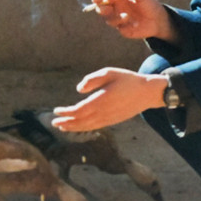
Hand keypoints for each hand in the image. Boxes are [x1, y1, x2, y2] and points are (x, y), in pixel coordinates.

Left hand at [52, 67, 167, 131]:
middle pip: (80, 121)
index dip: (66, 112)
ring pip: (87, 126)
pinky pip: (95, 127)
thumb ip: (92, 79)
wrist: (147, 93)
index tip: (56, 111)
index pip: (79, 110)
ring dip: (73, 127)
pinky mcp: (113, 121)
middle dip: (66, 122)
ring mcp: (109, 119)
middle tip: (53, 122)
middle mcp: (104, 113)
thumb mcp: (109, 72)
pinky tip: (78, 127)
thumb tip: (79, 89)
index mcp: (101, 100)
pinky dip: (84, 128)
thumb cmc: (127, 80)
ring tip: (61, 127)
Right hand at [87, 0, 175, 41]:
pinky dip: (127, 25)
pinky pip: (120, 28)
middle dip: (102, 9)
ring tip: (127, 16)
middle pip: (102, 10)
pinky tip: (136, 24)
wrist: (158, 19)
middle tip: (107, 8)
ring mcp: (119, 20)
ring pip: (109, 20)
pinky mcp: (124, 30)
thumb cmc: (149, 4)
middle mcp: (116, 10)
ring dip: (116, 18)